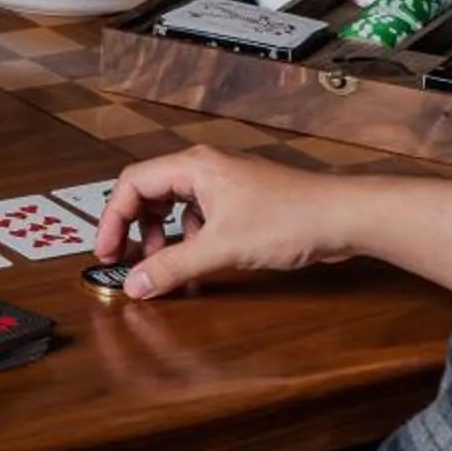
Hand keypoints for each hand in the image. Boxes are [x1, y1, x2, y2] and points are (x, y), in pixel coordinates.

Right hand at [94, 147, 355, 297]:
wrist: (344, 216)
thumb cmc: (291, 218)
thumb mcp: (221, 248)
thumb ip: (173, 266)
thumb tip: (136, 284)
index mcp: (194, 166)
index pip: (132, 184)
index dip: (112, 219)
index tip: (107, 252)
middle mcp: (206, 167)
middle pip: (150, 192)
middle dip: (135, 227)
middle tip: (127, 259)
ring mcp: (226, 182)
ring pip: (176, 204)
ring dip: (163, 234)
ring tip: (165, 261)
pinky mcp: (243, 199)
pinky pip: (201, 214)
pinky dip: (191, 236)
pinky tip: (203, 257)